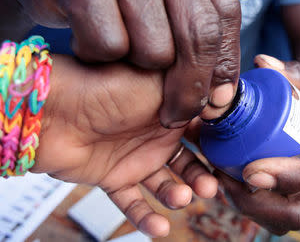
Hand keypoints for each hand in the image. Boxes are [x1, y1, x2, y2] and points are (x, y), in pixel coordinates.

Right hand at [0, 0, 240, 126]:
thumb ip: (195, 26)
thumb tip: (222, 93)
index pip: (223, 14)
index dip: (225, 63)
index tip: (218, 98)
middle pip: (199, 34)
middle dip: (191, 87)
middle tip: (176, 113)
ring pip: (154, 48)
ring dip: (136, 65)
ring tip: (118, 46)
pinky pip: (108, 45)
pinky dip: (98, 57)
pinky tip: (86, 38)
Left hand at [34, 55, 217, 236]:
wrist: (56, 110)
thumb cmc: (107, 87)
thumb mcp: (161, 83)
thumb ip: (195, 93)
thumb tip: (226, 104)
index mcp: (170, 108)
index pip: (203, 128)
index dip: (218, 144)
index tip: (233, 157)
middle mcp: (155, 133)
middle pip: (189, 162)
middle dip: (202, 176)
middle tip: (211, 187)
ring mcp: (135, 157)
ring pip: (165, 184)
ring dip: (177, 196)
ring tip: (182, 198)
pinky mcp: (114, 178)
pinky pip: (133, 202)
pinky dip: (147, 218)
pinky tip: (161, 228)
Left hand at [214, 55, 299, 234]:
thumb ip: (297, 71)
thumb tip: (262, 63)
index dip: (288, 175)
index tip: (251, 170)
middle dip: (259, 202)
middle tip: (224, 180)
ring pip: (285, 218)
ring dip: (249, 207)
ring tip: (221, 181)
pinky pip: (277, 214)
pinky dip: (251, 206)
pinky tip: (229, 184)